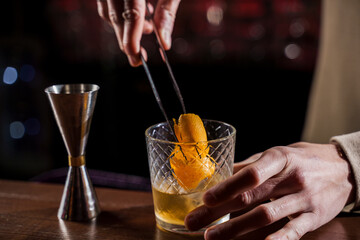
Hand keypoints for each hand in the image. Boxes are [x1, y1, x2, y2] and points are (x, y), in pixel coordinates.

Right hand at [97, 0, 180, 65]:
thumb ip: (167, 12)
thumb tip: (164, 43)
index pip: (131, 15)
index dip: (132, 39)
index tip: (136, 57)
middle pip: (116, 17)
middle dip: (126, 40)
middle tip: (138, 58)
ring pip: (107, 12)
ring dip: (124, 27)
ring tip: (147, 30)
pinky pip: (106, 4)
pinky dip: (120, 15)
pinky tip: (139, 17)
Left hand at [185, 142, 354, 239]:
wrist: (342, 168)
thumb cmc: (302, 159)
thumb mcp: (278, 154)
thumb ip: (251, 165)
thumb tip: (221, 173)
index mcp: (278, 157)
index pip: (250, 173)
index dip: (226, 187)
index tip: (206, 199)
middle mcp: (291, 177)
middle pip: (250, 197)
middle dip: (218, 212)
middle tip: (194, 222)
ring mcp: (303, 198)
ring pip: (266, 216)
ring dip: (236, 229)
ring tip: (211, 237)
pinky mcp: (314, 217)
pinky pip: (293, 231)